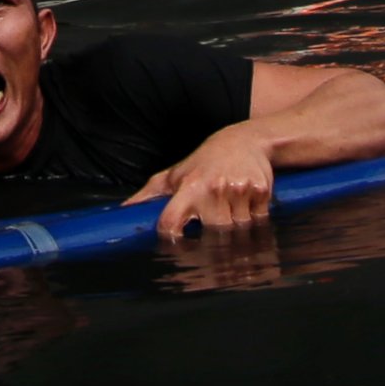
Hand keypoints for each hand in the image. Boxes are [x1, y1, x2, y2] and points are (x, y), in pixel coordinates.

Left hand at [124, 121, 276, 240]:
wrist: (246, 140)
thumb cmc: (205, 161)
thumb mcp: (175, 174)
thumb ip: (149, 195)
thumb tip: (123, 212)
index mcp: (188, 187)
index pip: (171, 223)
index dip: (170, 239)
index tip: (175, 245)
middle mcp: (214, 189)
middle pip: (212, 234)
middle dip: (213, 236)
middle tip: (215, 228)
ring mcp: (239, 190)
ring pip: (237, 231)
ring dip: (235, 230)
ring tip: (231, 213)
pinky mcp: (261, 192)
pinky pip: (258, 223)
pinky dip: (253, 222)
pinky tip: (247, 207)